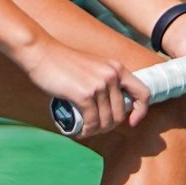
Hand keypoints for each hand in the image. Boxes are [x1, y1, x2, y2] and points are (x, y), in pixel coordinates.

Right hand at [24, 39, 147, 137]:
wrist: (41, 53)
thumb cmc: (64, 62)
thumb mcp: (94, 66)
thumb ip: (105, 80)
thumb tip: (112, 105)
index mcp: (117, 68)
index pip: (143, 93)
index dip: (141, 111)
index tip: (131, 122)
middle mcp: (112, 76)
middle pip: (121, 113)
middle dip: (109, 126)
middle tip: (96, 127)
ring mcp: (99, 85)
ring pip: (107, 121)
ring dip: (97, 130)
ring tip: (87, 130)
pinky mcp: (84, 95)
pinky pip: (92, 122)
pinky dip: (87, 131)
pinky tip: (80, 131)